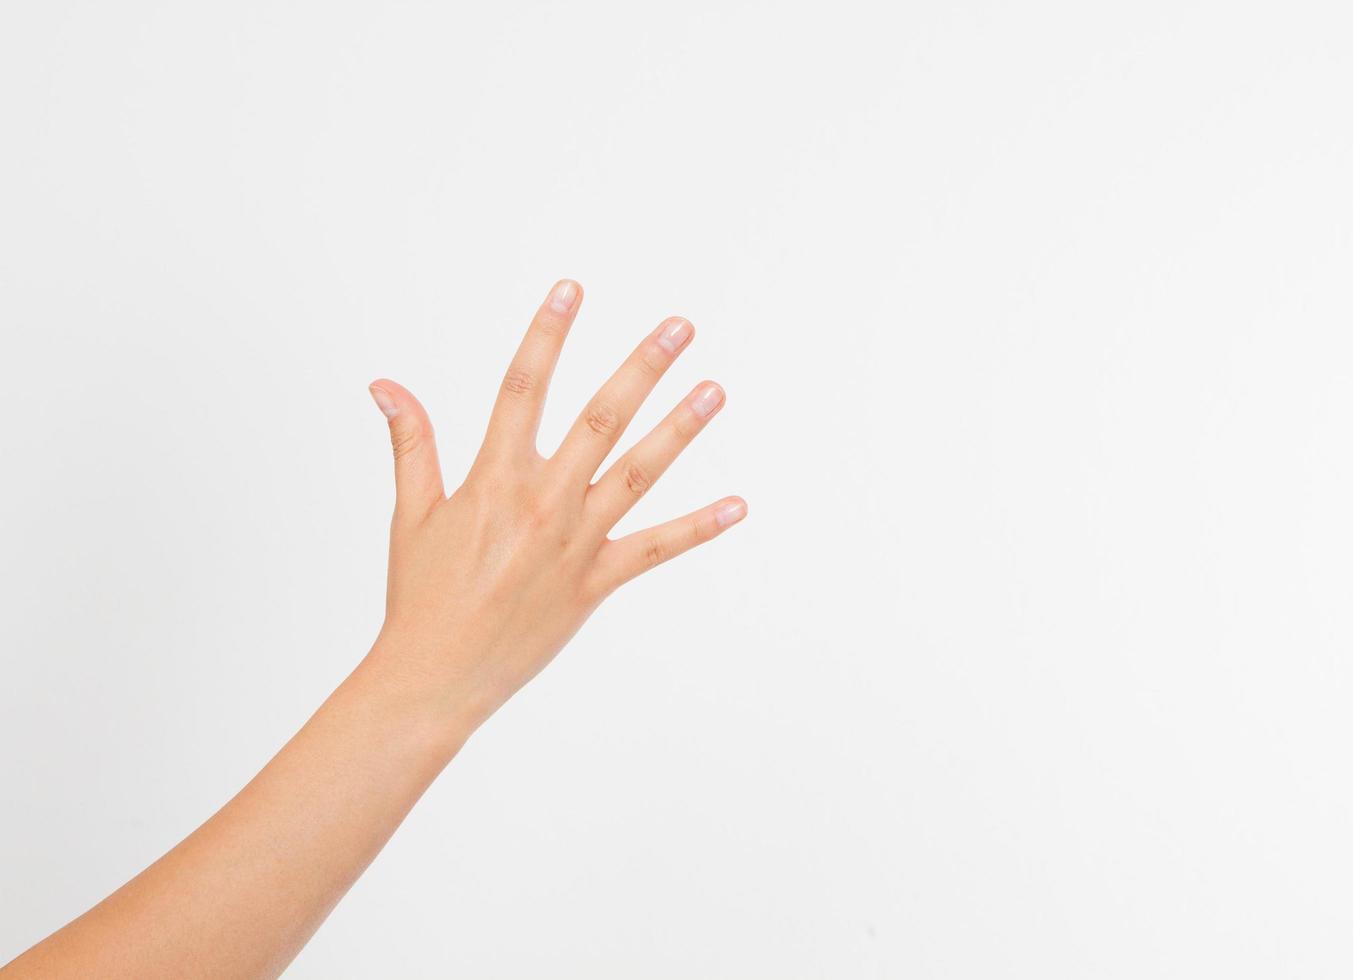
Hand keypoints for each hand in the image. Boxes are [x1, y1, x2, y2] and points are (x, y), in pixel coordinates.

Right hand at [364, 280, 745, 735]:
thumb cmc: (420, 595)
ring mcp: (575, 542)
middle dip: (642, 367)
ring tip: (715, 388)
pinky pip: (655, 550)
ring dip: (680, 428)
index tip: (570, 290)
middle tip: (680, 327)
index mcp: (494, 479)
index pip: (522, 388)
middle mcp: (542, 502)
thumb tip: (385, 385)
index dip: (546, 334)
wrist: (435, 676)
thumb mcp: (412, 513)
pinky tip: (737, 506)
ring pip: (638, 473)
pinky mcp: (596, 583)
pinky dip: (698, 529)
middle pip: (599, 418)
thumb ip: (410, 442)